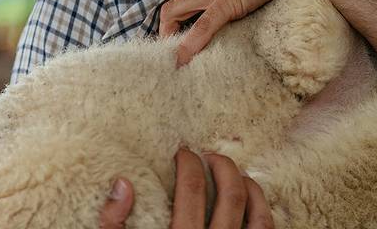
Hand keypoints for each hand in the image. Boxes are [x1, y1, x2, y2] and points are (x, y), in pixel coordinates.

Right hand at [98, 149, 274, 227]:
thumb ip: (113, 224)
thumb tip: (124, 183)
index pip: (192, 190)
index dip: (188, 164)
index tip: (182, 154)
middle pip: (231, 194)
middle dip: (222, 166)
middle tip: (209, 156)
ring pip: (257, 212)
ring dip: (249, 185)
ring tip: (235, 173)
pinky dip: (263, 210)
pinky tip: (252, 201)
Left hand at [159, 0, 314, 66]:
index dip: (180, 18)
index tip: (182, 37)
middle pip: (173, 6)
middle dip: (166, 31)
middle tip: (170, 53)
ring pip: (176, 13)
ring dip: (170, 38)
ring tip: (172, 63)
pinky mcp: (229, 0)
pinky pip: (203, 26)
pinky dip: (190, 45)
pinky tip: (182, 61)